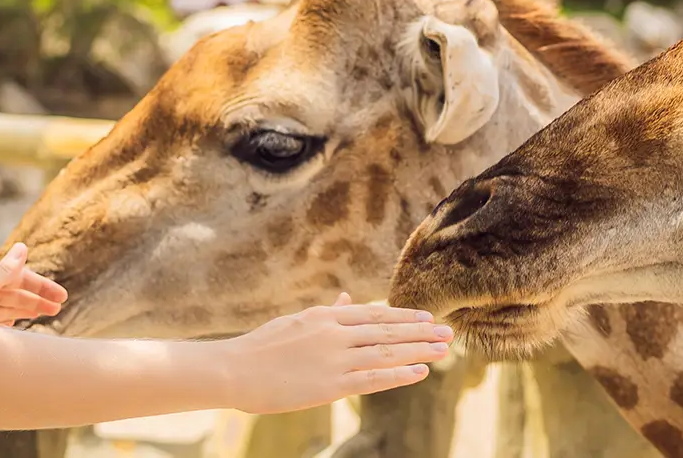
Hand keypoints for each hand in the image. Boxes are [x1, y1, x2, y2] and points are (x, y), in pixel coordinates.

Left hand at [0, 243, 66, 324]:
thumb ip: (6, 269)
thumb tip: (24, 247)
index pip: (21, 279)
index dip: (42, 287)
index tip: (62, 297)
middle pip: (15, 294)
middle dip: (37, 299)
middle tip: (59, 308)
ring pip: (6, 309)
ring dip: (25, 311)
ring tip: (44, 316)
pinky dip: (6, 324)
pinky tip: (14, 328)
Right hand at [224, 293, 452, 413]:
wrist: (234, 370)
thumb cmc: (260, 348)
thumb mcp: (295, 322)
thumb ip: (326, 313)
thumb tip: (348, 299)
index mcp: (324, 317)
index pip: (373, 314)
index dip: (403, 317)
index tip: (426, 317)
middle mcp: (334, 333)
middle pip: (387, 331)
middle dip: (420, 332)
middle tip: (448, 331)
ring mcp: (334, 359)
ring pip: (386, 352)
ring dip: (419, 349)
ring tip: (444, 349)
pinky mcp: (331, 384)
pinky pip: (373, 378)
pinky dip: (400, 374)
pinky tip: (421, 371)